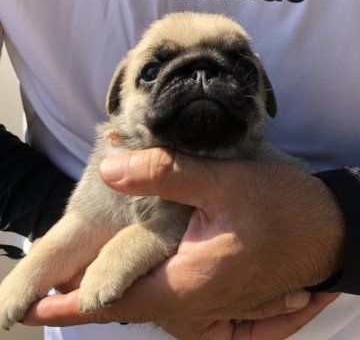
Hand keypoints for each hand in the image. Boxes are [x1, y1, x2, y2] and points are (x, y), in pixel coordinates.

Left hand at [24, 148, 344, 338]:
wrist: (328, 231)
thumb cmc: (280, 206)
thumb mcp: (223, 182)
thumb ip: (164, 173)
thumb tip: (110, 167)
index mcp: (189, 279)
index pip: (117, 299)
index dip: (73, 302)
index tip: (37, 305)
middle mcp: (195, 299)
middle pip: (128, 307)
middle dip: (85, 300)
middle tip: (51, 290)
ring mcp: (208, 299)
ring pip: (148, 304)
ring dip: (113, 295)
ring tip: (80, 284)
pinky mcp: (219, 290)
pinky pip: (169, 298)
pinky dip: (142, 290)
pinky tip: (134, 276)